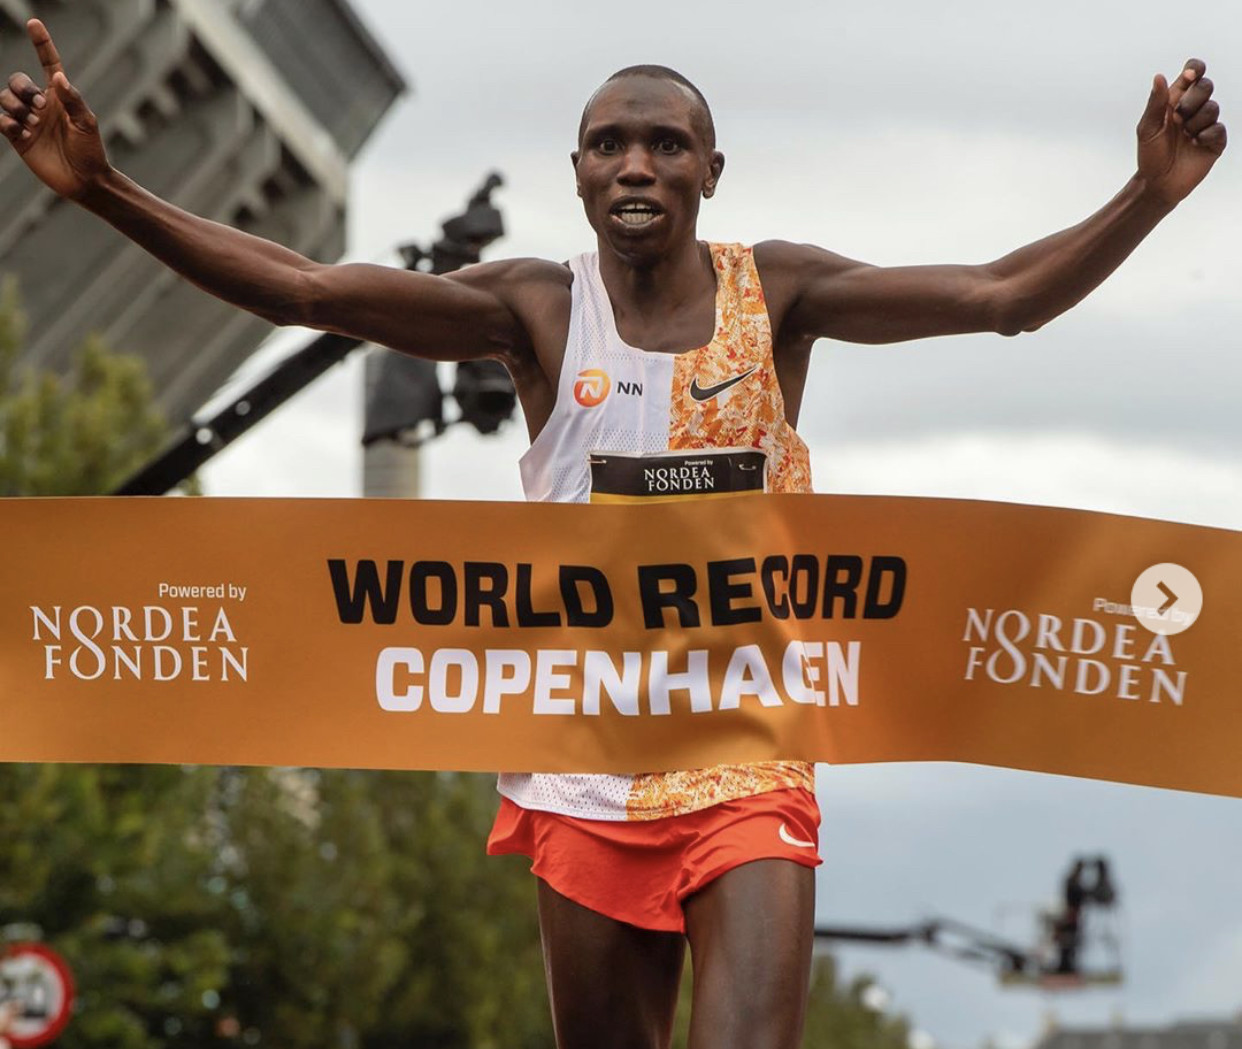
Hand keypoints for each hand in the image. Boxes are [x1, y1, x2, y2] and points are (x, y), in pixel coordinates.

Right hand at [0, 19, 109, 198]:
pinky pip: (1, 120)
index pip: (47, 63)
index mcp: (59, 96)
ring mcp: (27, 120)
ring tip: (33, 124)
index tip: (33, 23)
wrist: (84, 181)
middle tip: (39, 107)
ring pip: (4, 98)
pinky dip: (9, 124)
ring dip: (16, 107)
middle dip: (22, 89)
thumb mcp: (87, 123)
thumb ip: (73, 99)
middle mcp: (40, 105)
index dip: (41, 43)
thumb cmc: (90, 151)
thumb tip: (57, 77)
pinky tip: (25, 135)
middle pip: (17, 81)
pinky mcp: (17, 137)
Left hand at [1136, 59, 1226, 206]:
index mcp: (1175, 101)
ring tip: (1184, 137)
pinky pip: (1219, 128)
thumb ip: (1156, 103)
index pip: (1192, 74)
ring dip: (1195, 123)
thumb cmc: (1150, 155)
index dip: (1194, 70)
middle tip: (1179, 118)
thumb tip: (1159, 77)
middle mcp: (1193, 109)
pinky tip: (1195, 144)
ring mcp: (1206, 124)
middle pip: (1206, 86)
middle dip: (1193, 100)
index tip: (1189, 77)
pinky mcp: (1215, 140)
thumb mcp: (1147, 128)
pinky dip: (1205, 136)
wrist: (1158, 183)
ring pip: (1212, 107)